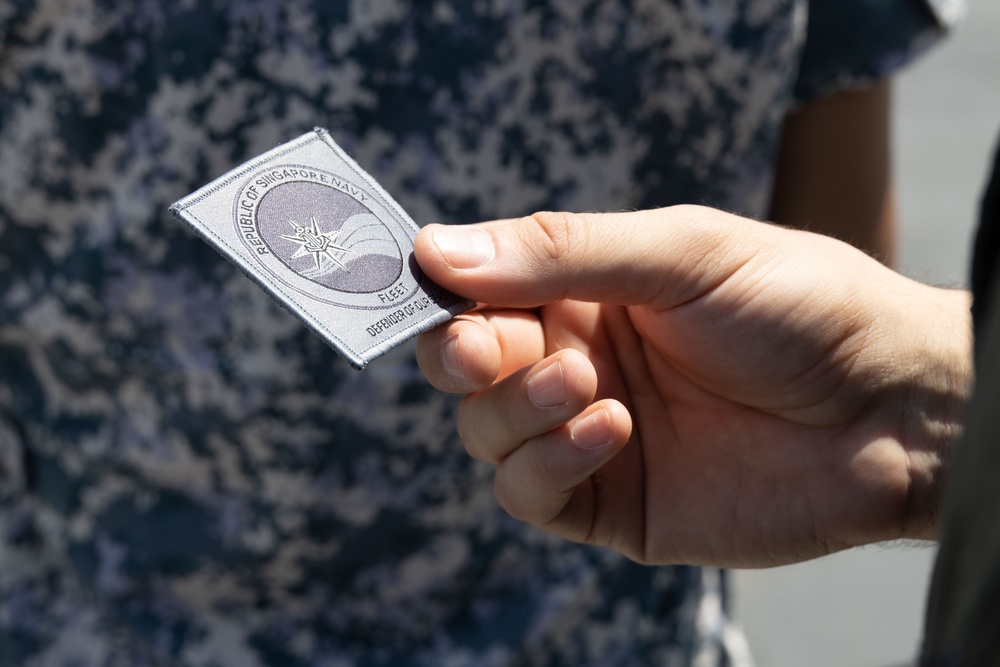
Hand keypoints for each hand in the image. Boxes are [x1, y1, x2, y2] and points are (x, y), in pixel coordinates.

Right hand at [415, 206, 971, 566]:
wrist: (891, 408)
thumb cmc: (798, 306)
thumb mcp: (679, 253)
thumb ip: (559, 251)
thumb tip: (435, 250)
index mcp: (584, 290)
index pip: (478, 289)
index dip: (442, 290)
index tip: (424, 285)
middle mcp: (574, 359)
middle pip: (463, 366)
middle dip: (461, 356)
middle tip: (483, 347)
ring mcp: (586, 434)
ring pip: (485, 432)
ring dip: (514, 407)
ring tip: (585, 384)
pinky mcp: (609, 502)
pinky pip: (531, 493)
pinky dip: (549, 463)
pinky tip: (611, 429)